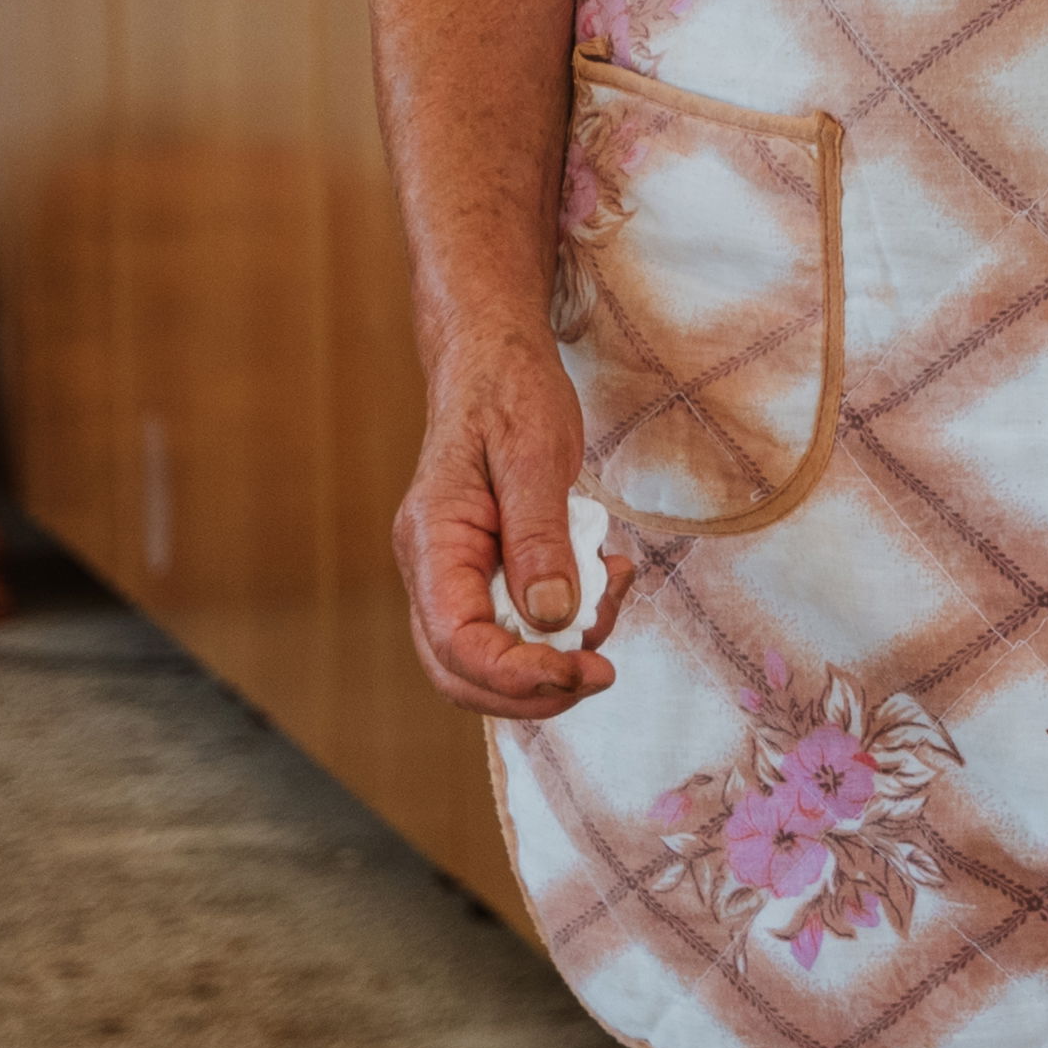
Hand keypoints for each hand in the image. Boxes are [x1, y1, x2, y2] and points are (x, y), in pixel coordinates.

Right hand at [398, 331, 613, 719]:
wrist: (497, 358)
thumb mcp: (534, 454)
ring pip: (493, 653)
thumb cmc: (509, 394)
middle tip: (601, 672)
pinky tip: (608, 577)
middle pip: (462, 670)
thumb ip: (539, 536)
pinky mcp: (490, 569)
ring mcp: (459, 573)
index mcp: (433, 542)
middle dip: (532, 689)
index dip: (513, 675)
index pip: (455, 642)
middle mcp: (435, 570)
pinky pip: (521, 619)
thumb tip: (551, 618)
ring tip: (614, 597)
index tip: (577, 671)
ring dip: (557, 652)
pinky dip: (568, 617)